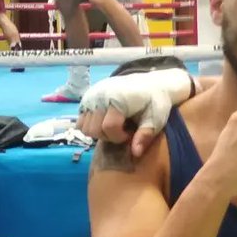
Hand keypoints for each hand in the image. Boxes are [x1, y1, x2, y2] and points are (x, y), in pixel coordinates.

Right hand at [76, 69, 194, 156]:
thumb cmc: (155, 102)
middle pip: (93, 130)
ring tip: (115, 127)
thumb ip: (145, 135)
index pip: (108, 127)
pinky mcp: (87, 97)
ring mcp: (91, 96)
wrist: (151, 83)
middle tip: (123, 131)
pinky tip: (105, 122)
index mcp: (117, 99)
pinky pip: (80, 119)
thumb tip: (135, 153)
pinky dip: (90, 125)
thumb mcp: (155, 119)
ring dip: (98, 132)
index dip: (120, 137)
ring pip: (84, 127)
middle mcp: (100, 96)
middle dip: (108, 136)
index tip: (132, 134)